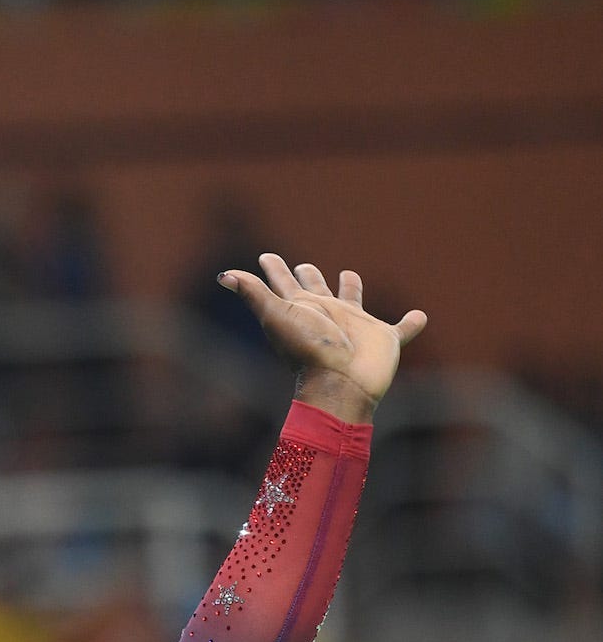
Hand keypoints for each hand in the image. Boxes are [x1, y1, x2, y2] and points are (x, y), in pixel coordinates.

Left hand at [221, 254, 426, 422]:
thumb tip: (223, 275)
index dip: (273, 270)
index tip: (264, 257)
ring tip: (349, 275)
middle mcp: (326, 316)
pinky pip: (401, 330)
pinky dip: (411, 324)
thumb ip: (254, 293)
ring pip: (353, 302)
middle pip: (315, 290)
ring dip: (352, 290)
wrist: (340, 384)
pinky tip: (420, 316)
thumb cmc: (307, 350)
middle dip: (309, 276)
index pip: (284, 284)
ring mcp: (355, 328)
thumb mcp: (277, 316)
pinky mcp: (384, 340)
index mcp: (302, 310)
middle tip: (303, 265)